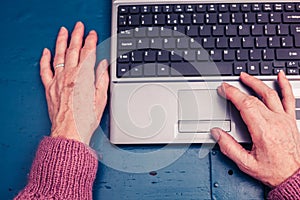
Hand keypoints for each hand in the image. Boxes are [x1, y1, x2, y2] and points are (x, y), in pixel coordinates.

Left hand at [39, 22, 108, 144]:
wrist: (69, 133)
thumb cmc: (85, 119)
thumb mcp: (101, 99)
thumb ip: (102, 79)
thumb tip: (104, 66)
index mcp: (83, 78)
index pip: (88, 54)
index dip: (91, 42)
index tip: (92, 35)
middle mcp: (69, 76)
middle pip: (73, 50)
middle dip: (77, 36)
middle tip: (79, 27)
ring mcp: (57, 81)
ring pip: (59, 56)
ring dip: (61, 42)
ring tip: (63, 31)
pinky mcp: (49, 88)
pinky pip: (45, 70)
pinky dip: (44, 59)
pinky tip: (46, 51)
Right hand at [211, 71, 299, 186]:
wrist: (294, 177)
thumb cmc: (273, 171)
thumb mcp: (246, 164)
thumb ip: (229, 147)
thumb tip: (216, 133)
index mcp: (262, 131)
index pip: (245, 105)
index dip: (233, 94)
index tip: (224, 89)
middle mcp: (274, 122)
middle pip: (254, 98)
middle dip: (239, 89)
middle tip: (228, 85)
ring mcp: (284, 119)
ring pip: (270, 94)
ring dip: (256, 83)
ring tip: (246, 76)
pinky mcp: (290, 120)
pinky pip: (289, 98)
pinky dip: (285, 85)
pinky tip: (280, 76)